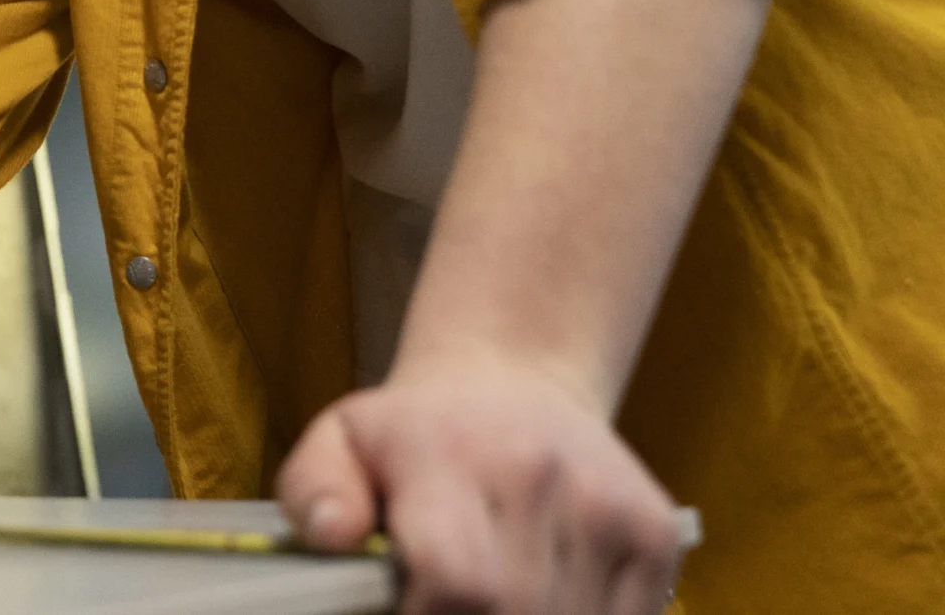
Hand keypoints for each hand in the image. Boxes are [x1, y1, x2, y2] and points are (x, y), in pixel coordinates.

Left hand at [276, 356, 684, 614]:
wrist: (512, 380)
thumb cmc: (412, 434)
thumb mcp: (338, 442)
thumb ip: (314, 492)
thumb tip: (332, 534)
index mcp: (449, 453)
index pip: (459, 581)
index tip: (406, 614)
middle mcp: (538, 473)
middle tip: (441, 604)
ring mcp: (607, 504)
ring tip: (488, 600)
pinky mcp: (657, 533)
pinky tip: (542, 598)